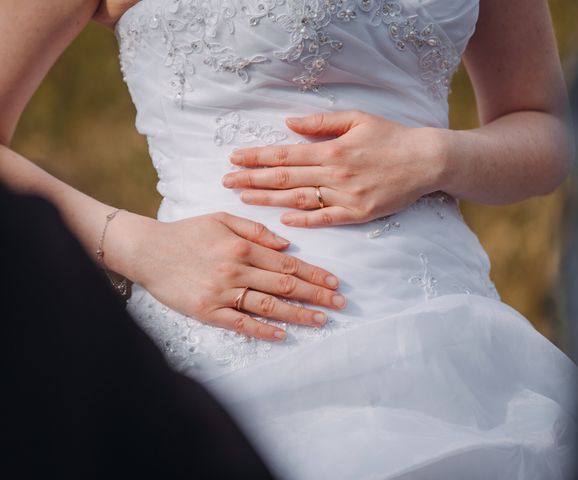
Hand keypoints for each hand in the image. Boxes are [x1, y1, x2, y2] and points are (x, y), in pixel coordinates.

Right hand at [124, 212, 344, 340]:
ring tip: (321, 320)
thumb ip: (255, 230)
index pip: (287, 265)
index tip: (334, 283)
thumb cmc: (187, 233)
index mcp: (242, 248)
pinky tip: (282, 335)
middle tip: (339, 304)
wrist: (148, 251)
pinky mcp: (207, 311)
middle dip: (316, 295)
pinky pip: (240, 323)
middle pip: (285, 286)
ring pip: (268, 306)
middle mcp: (236, 271)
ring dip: (298, 314)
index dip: (314, 274)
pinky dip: (263, 330)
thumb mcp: (222, 219)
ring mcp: (222, 293)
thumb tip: (286, 245)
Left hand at [221, 110, 449, 226]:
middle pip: (285, 178)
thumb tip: (287, 124)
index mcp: (332, 150)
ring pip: (300, 199)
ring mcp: (346, 196)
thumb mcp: (357, 119)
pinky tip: (283, 220)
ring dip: (269, 200)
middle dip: (252, 179)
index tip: (234, 159)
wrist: (426, 161)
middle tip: (226, 181)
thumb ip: (321, 124)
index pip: (285, 155)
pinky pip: (326, 218)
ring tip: (243, 198)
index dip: (257, 157)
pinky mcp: (359, 214)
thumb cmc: (391, 137)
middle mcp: (335, 173)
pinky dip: (305, 219)